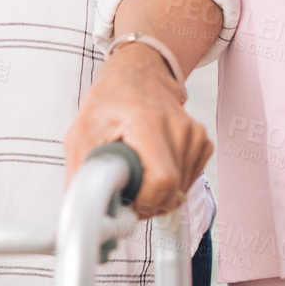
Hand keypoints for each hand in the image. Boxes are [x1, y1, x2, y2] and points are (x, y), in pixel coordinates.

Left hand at [65, 43, 212, 219]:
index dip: (143, 202)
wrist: (138, 76)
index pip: (162, 180)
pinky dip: (171, 185)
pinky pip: (189, 181)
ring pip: (181, 190)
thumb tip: (82, 209)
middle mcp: (178, 127)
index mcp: (148, 122)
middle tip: (126, 191)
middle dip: (147, 202)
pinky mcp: (203, 142)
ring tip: (138, 173)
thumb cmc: (110, 102)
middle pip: (173, 190)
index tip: (125, 201)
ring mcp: (195, 134)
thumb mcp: (82, 132)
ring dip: (158, 194)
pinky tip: (154, 167)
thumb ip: (81, 172)